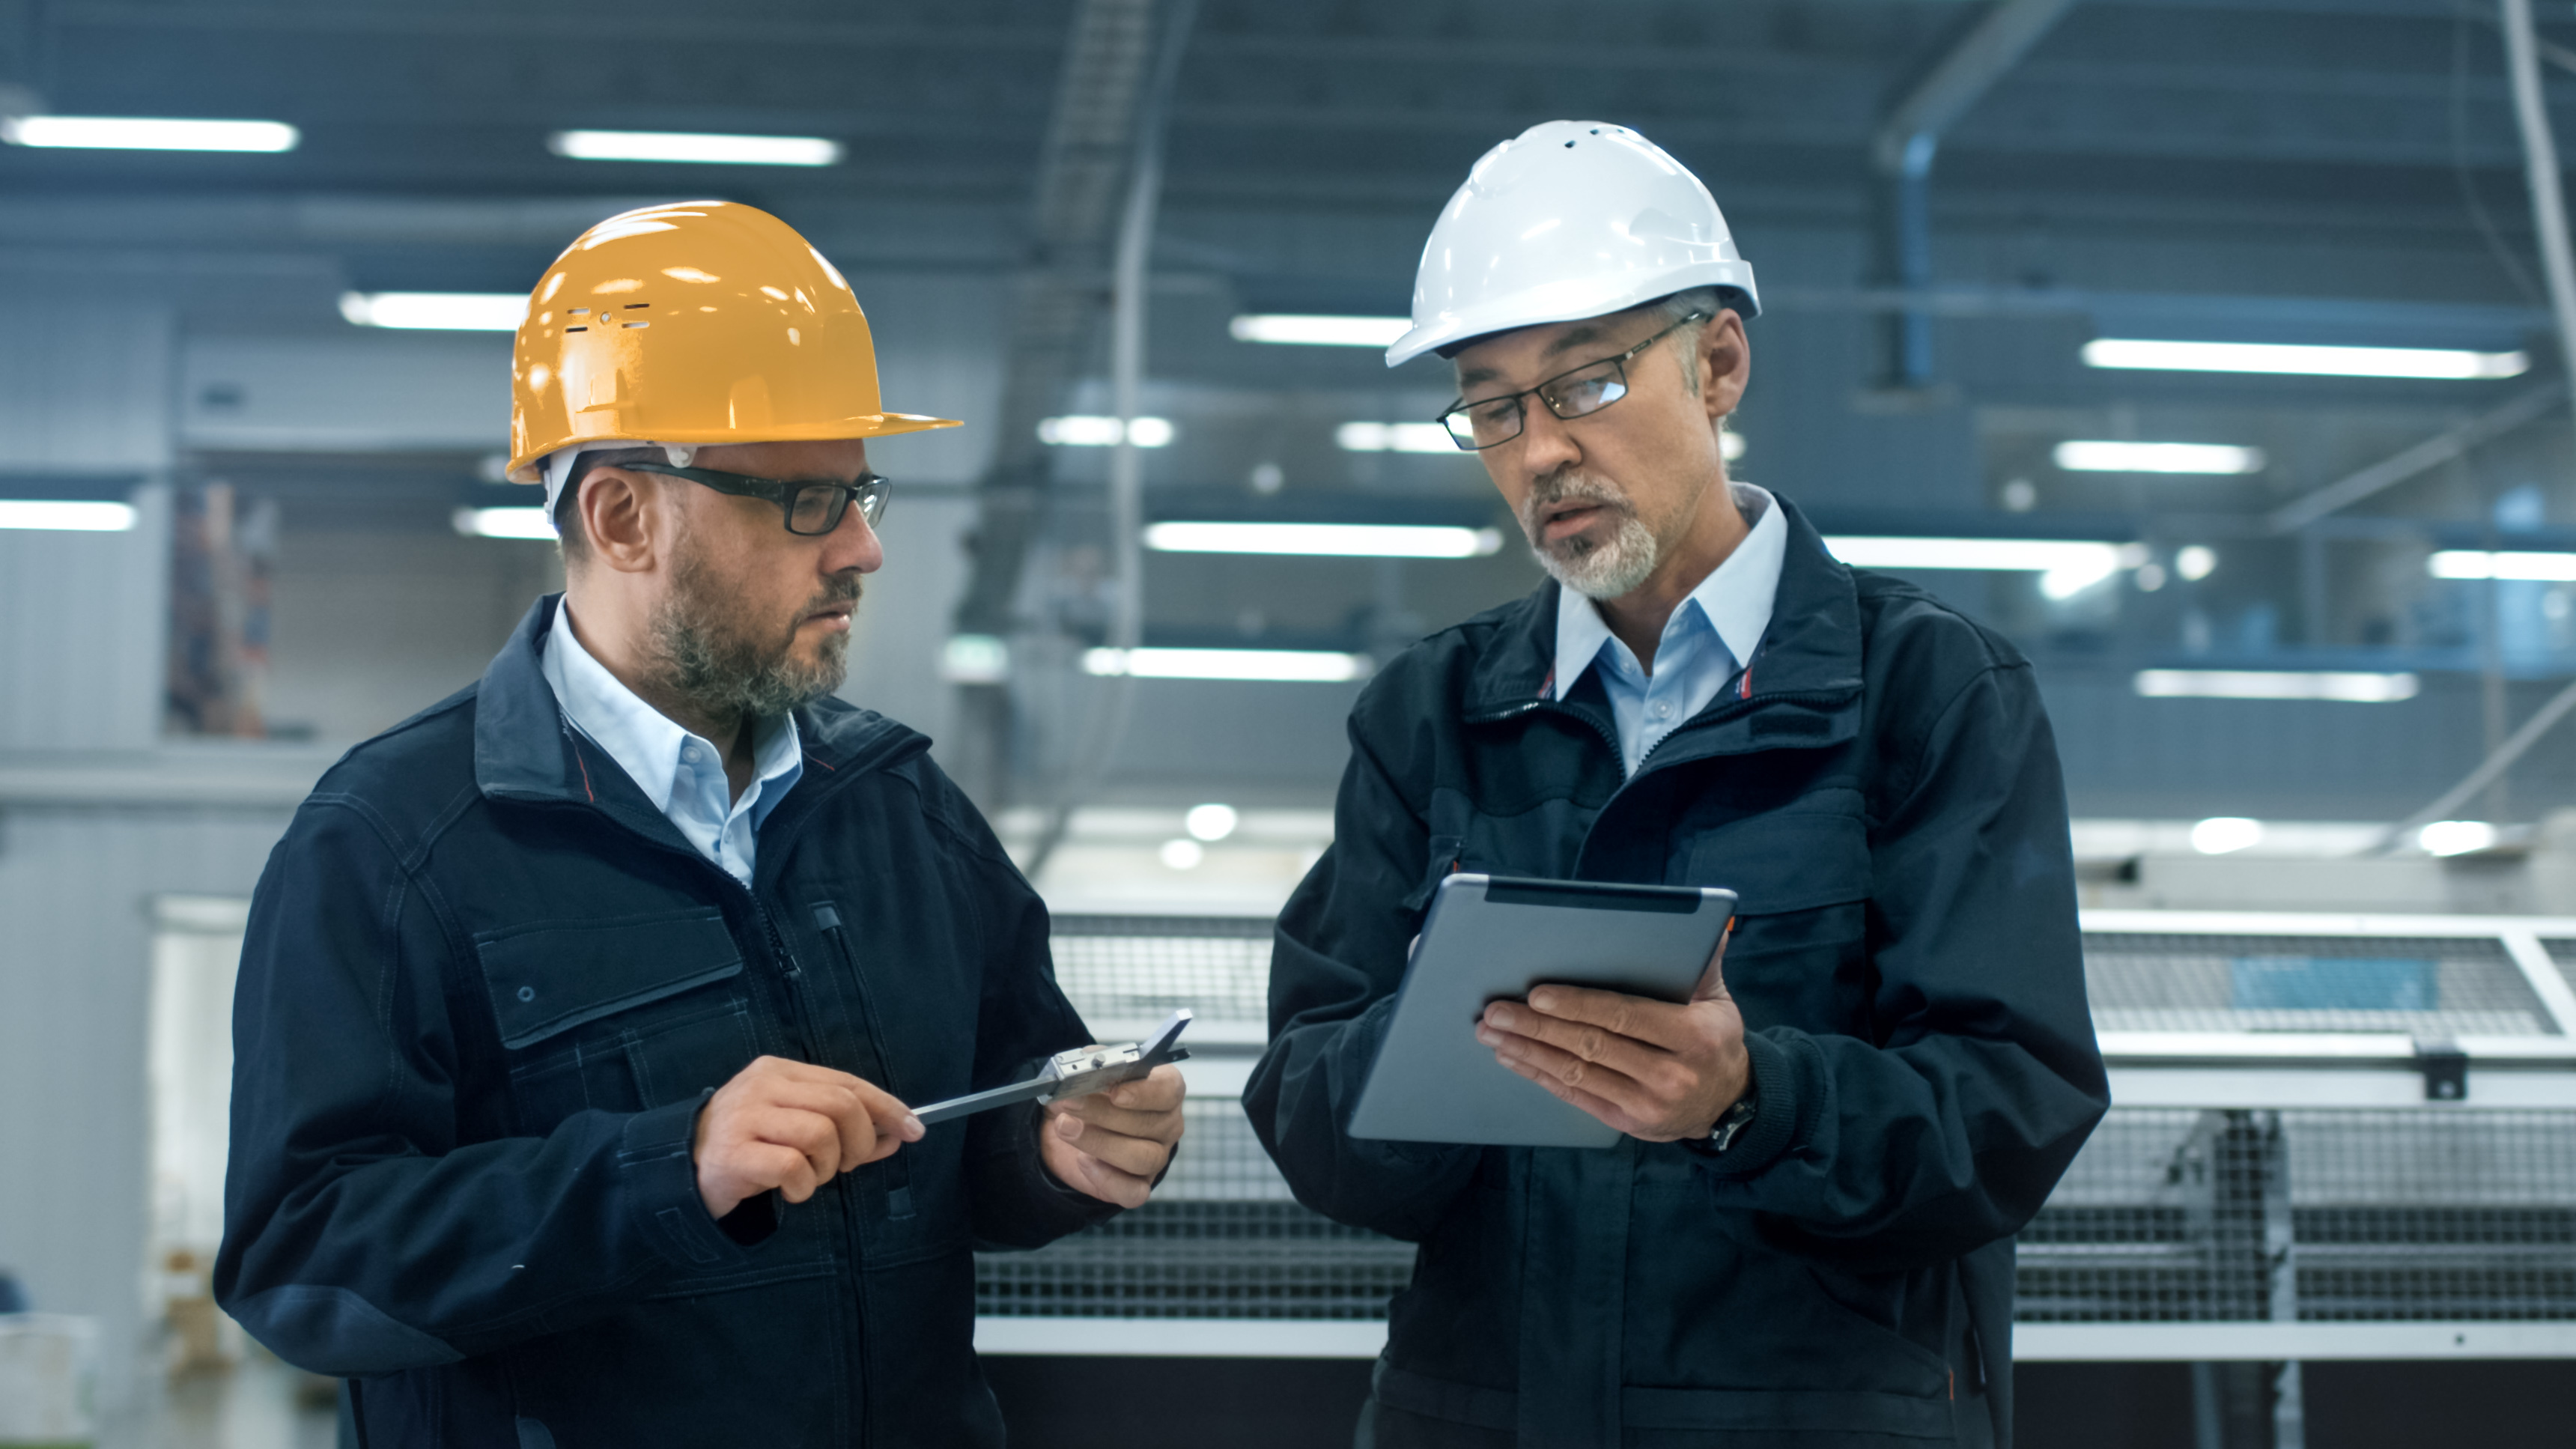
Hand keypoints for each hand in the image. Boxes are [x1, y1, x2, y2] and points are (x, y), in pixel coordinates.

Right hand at [692, 1055, 921, 1218]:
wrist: (682, 1169)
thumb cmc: (748, 1145)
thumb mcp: (796, 1127)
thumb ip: (845, 1129)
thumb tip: (898, 1134)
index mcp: (780, 1071)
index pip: (847, 1082)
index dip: (887, 1106)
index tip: (914, 1129)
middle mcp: (762, 1086)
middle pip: (841, 1105)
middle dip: (860, 1141)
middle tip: (847, 1164)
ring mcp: (745, 1118)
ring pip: (820, 1134)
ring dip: (828, 1167)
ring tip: (811, 1177)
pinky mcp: (734, 1154)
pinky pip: (793, 1167)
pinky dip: (803, 1186)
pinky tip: (789, 1189)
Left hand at [1039, 1064, 1185, 1208]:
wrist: (1072, 1127)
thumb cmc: (1089, 1095)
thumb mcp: (1088, 1072)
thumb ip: (1091, 1064)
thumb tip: (1089, 1063)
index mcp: (1164, 1090)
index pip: (1169, 1089)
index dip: (1144, 1091)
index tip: (1114, 1092)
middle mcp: (1167, 1124)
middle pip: (1149, 1123)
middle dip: (1104, 1113)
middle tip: (1070, 1103)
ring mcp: (1157, 1157)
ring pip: (1142, 1157)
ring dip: (1100, 1143)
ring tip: (1067, 1128)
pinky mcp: (1140, 1185)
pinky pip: (1134, 1192)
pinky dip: (1107, 1179)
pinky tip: (1084, 1162)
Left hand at [1474, 928, 1745, 1141]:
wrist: (1728, 1105)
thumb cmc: (1714, 1041)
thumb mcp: (1718, 1002)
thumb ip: (1703, 965)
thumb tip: (1708, 926)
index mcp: (1692, 1037)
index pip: (1624, 1016)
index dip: (1578, 1006)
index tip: (1537, 995)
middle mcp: (1669, 1074)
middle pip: (1592, 1045)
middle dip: (1537, 1027)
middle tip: (1495, 1012)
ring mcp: (1646, 1104)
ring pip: (1576, 1073)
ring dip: (1528, 1052)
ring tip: (1492, 1033)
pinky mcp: (1626, 1122)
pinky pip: (1575, 1095)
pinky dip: (1540, 1074)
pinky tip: (1513, 1058)